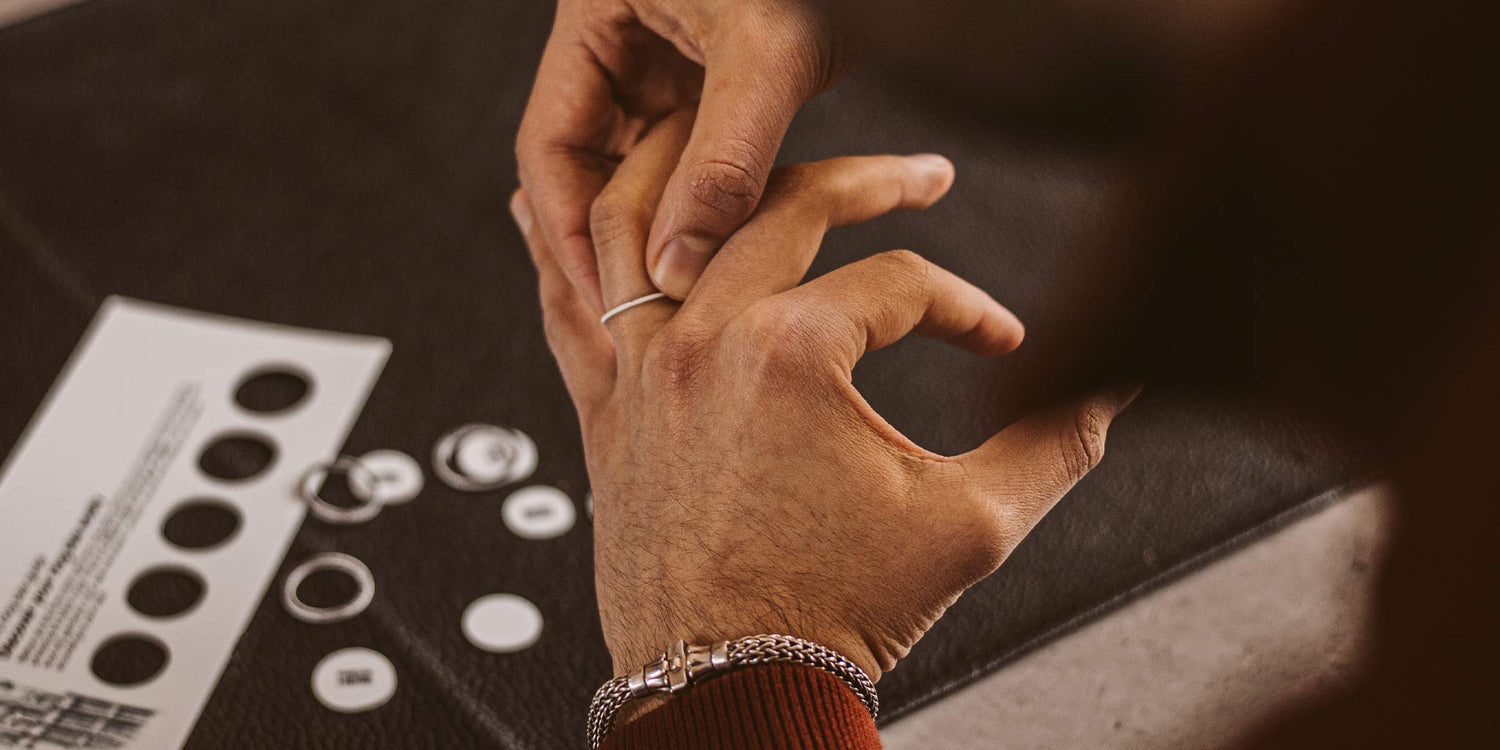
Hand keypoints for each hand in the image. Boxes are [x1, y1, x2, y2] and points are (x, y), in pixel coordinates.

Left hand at [511, 112, 1135, 693]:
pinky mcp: (604, 412)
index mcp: (791, 357)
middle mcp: (703, 346)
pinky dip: (555, 251)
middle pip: (783, 206)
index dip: (967, 304)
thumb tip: (1107, 393)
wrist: (737, 693)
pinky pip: (564, 308)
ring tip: (741, 140)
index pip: (902, 282)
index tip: (997, 339)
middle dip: (867, 181)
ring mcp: (642, 374)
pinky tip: (541, 210)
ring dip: (699, 174)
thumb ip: (1050, 443)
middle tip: (916, 178)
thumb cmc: (828, 618)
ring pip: (650, 224)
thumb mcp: (968, 527)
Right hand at [515, 0, 844, 310]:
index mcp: (596, 13)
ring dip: (666, 230)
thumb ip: (722, 161)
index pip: (551, 147)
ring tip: (683, 305)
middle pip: (591, 164)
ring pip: (645, 168)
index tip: (605, 300)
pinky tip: (726, 262)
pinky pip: (694, 159)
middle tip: (642, 318)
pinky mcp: (717, 79)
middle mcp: (621, 39)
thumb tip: (674, 269)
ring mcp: (668, 60)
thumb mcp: (767, 56)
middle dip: (617, 241)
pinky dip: (709, 208)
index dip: (570, 231)